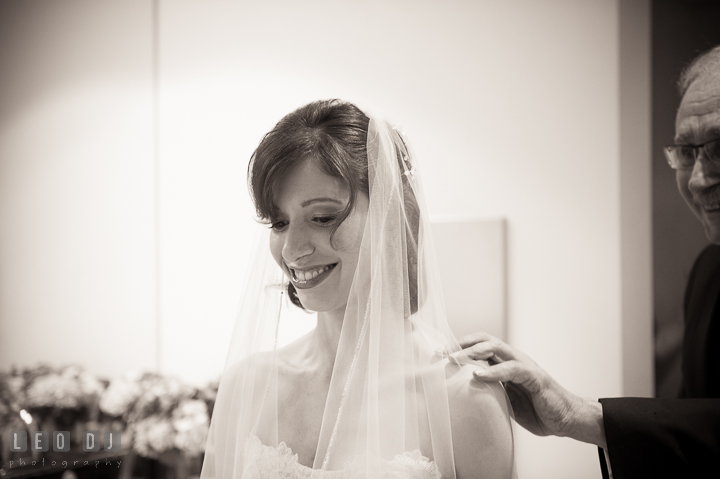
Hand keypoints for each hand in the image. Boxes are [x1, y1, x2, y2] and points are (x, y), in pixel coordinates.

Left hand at [453, 332, 605, 447]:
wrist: (566, 419)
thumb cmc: (536, 409)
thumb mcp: (505, 400)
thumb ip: (489, 392)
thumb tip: (462, 395)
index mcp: (506, 363)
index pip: (480, 346)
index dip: (459, 346)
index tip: (438, 353)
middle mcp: (513, 359)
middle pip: (485, 340)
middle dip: (461, 344)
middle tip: (441, 352)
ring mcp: (524, 366)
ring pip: (496, 348)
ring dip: (473, 352)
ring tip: (454, 359)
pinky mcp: (534, 377)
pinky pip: (512, 369)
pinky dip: (493, 371)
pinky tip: (478, 376)